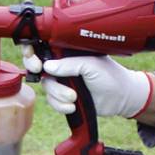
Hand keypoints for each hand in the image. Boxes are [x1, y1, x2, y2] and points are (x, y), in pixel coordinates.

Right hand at [22, 52, 152, 118]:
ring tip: (74, 97)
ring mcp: (63, 82)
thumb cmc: (110, 75)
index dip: (32, 53)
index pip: (43, 47)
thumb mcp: (91, 65)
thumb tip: (47, 67)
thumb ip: (69, 65)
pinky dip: (61, 106)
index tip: (35, 62)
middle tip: (42, 74)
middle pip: (38, 68)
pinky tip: (73, 106)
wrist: (122, 98)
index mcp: (67, 52)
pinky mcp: (65, 98)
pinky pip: (53, 102)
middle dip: (38, 73)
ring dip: (58, 94)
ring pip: (47, 88)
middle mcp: (63, 65)